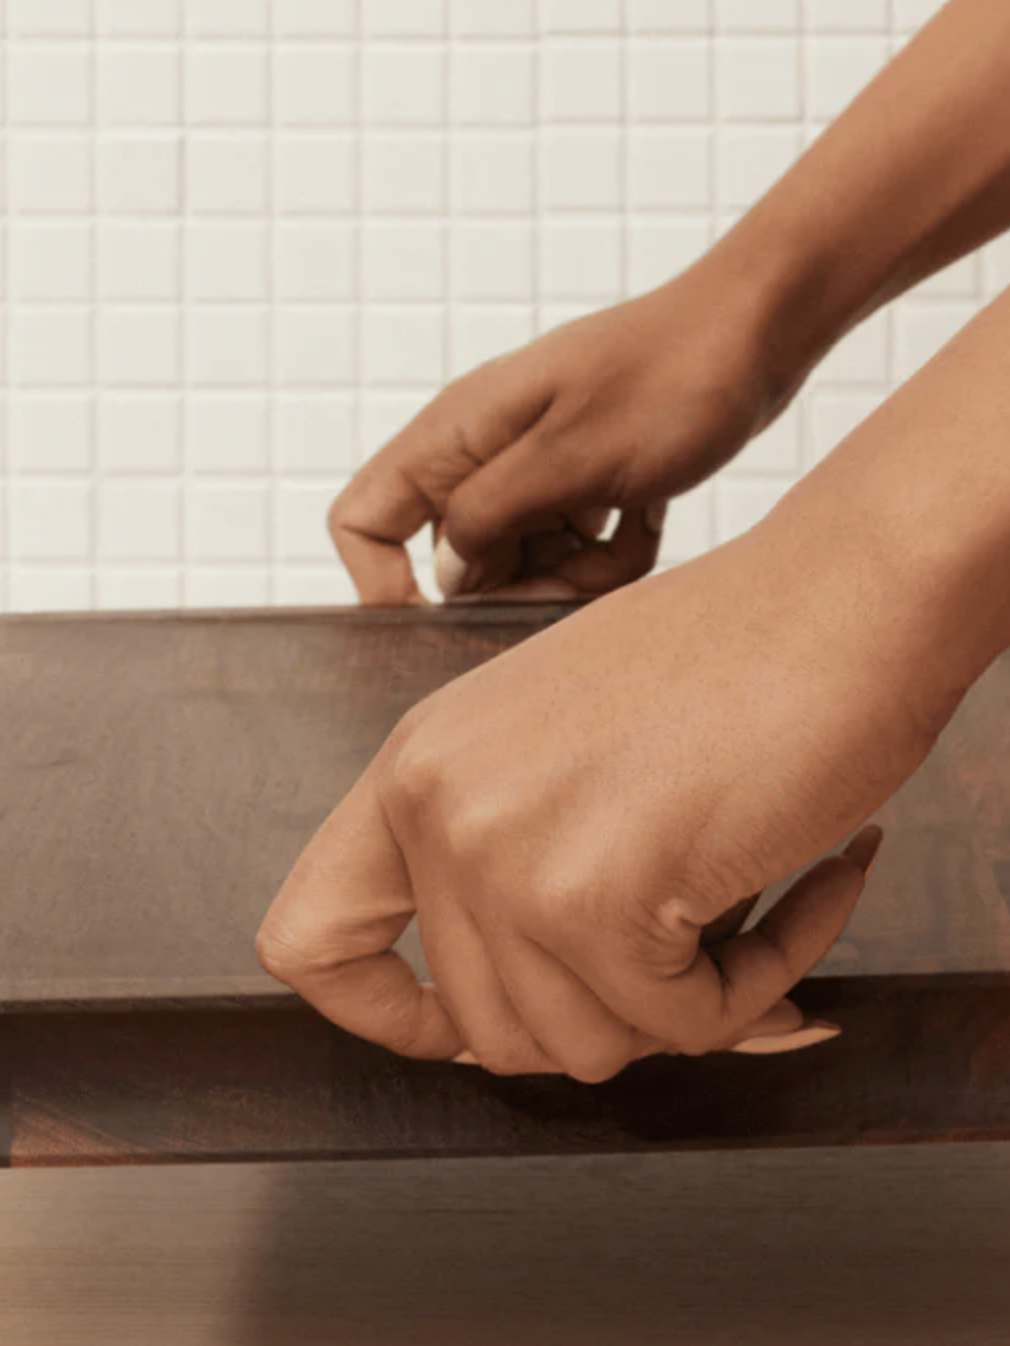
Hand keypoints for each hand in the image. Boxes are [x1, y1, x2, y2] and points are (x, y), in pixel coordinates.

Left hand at [257, 495, 963, 1080]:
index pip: (307, 939)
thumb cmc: (733, 653)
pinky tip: (806, 883)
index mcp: (419, 766)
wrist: (843, 589)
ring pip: (585, 1048)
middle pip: (486, 1034)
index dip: (378, 1013)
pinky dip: (762, 977)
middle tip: (686, 944)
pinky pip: (687, 1026)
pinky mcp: (601, 897)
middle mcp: (442, 809)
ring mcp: (509, 854)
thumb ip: (515, 852)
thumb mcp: (565, 741)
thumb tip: (526, 998)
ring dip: (684, 998)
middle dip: (601, 1012)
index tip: (450, 1029)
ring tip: (748, 897)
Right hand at [329, 256, 791, 604]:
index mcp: (457, 434)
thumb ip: (491, 517)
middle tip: (580, 579)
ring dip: (577, 573)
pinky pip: (571, 551)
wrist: (757, 332)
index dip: (382, 583)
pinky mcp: (578, 483)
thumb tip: (446, 575)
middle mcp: (483, 453)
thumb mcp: (574, 456)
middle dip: (518, 587)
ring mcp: (532, 469)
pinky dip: (611, 552)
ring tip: (631, 531)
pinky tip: (648, 517)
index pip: (362, 519)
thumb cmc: (672, 376)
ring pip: (522, 564)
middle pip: (457, 561)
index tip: (440, 623)